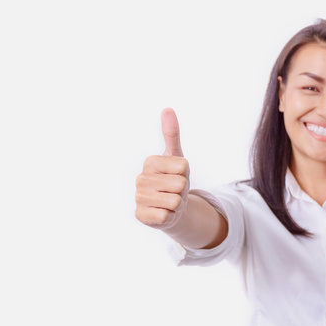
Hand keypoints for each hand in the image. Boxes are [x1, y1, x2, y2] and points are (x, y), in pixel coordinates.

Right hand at [135, 108, 190, 230]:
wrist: (171, 207)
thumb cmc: (174, 180)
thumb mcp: (177, 157)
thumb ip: (172, 134)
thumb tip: (167, 109)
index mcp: (150, 162)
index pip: (183, 167)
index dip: (186, 174)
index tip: (177, 176)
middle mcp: (141, 179)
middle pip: (180, 184)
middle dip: (182, 191)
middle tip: (174, 191)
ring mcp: (139, 198)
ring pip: (175, 201)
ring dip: (177, 204)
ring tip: (169, 202)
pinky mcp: (140, 216)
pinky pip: (166, 216)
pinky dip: (170, 217)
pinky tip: (163, 213)